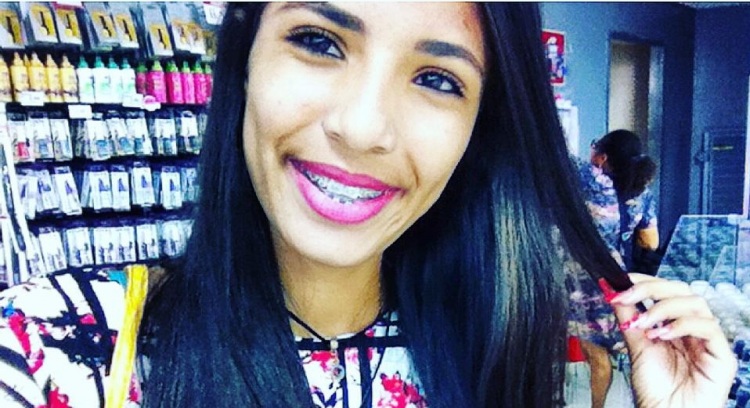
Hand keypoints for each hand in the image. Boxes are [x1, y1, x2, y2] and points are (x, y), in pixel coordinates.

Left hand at [600, 273, 736, 407]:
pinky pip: (708, 327)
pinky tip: (662, 335)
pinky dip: (682, 325)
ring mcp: (709, 341)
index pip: (668, 291)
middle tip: (628, 296)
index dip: (648, 281)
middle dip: (652, 289)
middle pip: (683, 291)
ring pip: (696, 304)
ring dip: (663, 308)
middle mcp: (694, 329)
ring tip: (643, 324)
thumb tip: (613, 289)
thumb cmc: (655, 388)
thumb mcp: (636, 344)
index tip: (624, 279)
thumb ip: (628, 316)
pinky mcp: (722, 356)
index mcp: (676, 325)